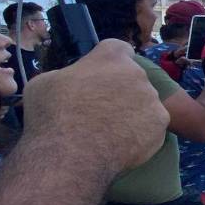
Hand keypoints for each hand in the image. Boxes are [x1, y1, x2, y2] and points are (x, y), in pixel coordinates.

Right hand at [24, 40, 166, 174]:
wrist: (69, 156)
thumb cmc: (51, 115)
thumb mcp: (45, 83)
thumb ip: (67, 75)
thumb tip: (71, 82)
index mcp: (111, 57)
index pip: (118, 49)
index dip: (108, 63)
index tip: (99, 76)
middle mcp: (137, 74)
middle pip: (132, 78)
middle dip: (119, 90)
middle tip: (101, 110)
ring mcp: (152, 99)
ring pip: (144, 102)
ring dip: (132, 111)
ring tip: (110, 130)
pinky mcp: (160, 124)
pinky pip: (150, 125)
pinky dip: (140, 133)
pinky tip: (121, 144)